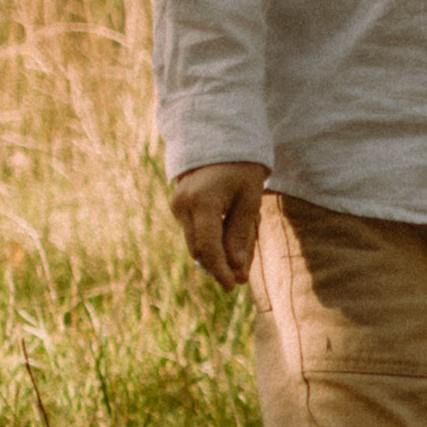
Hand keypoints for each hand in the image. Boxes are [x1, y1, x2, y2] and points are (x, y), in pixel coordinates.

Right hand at [170, 162, 269, 289]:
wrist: (218, 139)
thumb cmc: (241, 168)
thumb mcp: (249, 199)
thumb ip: (240, 233)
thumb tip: (236, 267)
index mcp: (202, 203)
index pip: (209, 248)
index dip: (220, 270)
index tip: (233, 287)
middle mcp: (183, 205)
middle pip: (199, 250)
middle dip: (219, 267)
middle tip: (242, 280)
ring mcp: (177, 205)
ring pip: (195, 243)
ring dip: (215, 255)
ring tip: (240, 262)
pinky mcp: (178, 206)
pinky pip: (194, 232)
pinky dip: (210, 242)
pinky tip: (229, 244)